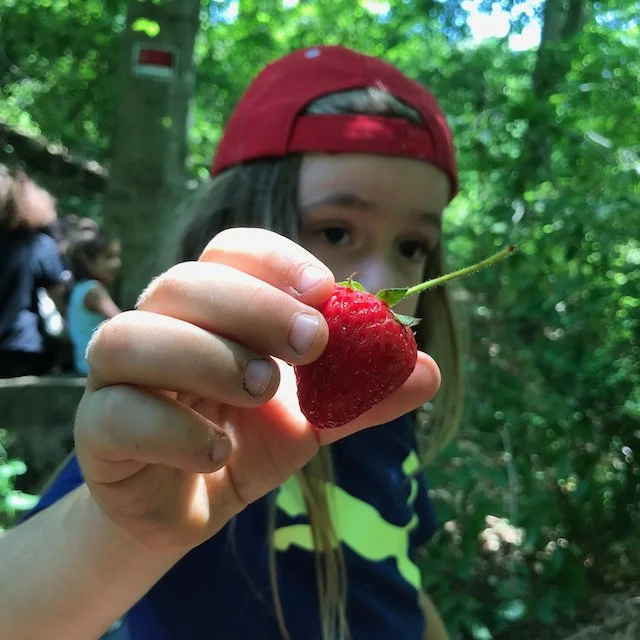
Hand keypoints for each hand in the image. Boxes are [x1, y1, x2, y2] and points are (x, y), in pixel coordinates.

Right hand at [74, 229, 440, 553]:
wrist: (191, 505)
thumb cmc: (246, 441)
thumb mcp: (314, 418)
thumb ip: (362, 395)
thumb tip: (428, 371)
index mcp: (211, 309)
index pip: (229, 251)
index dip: (274, 260)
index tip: (326, 291)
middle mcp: (158, 326)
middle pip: (184, 282)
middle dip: (253, 306)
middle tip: (313, 344)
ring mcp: (117, 377)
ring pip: (133, 336)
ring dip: (208, 358)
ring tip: (264, 391)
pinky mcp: (96, 430)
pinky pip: (115, 413)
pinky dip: (175, 430)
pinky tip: (217, 453)